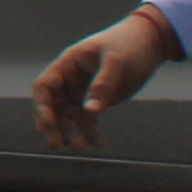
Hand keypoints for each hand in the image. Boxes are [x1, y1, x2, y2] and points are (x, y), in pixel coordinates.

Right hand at [33, 9, 173, 155]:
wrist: (150, 43)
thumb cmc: (129, 45)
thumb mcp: (116, 62)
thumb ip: (103, 85)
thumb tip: (91, 112)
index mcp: (68, 65)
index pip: (44, 86)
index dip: (42, 105)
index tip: (49, 122)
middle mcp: (70, 80)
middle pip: (53, 106)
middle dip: (54, 125)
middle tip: (58, 144)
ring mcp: (83, 91)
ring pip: (70, 116)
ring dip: (72, 132)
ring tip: (80, 148)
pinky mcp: (98, 100)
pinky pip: (89, 120)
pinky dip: (91, 132)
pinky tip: (100, 143)